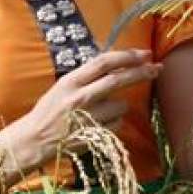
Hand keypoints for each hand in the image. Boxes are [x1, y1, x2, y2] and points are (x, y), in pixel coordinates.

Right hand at [3, 49, 160, 167]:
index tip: (144, 53)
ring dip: (120, 106)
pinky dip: (114, 122)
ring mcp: (89, 117)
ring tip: (103, 112)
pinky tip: (99, 126)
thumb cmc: (48, 112)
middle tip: (157, 67)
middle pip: (118, 79)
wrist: (35, 140)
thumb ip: (85, 78)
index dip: (126, 56)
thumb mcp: (62, 88)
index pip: (103, 62)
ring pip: (121, 105)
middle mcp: (80, 97)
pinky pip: (117, 124)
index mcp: (70, 81)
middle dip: (141, 72)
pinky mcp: (96, 135)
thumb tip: (113, 66)